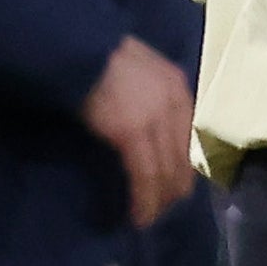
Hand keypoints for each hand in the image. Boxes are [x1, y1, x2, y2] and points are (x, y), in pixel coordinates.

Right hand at [79, 36, 194, 226]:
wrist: (78, 47)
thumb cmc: (100, 57)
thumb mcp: (138, 72)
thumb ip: (150, 96)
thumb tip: (148, 124)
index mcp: (178, 87)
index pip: (188, 137)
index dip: (183, 166)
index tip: (176, 186)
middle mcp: (174, 103)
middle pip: (181, 158)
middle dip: (174, 188)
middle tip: (163, 209)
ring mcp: (155, 119)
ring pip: (166, 171)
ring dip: (159, 200)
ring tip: (149, 218)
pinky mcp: (132, 133)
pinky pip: (144, 175)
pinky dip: (144, 198)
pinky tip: (139, 214)